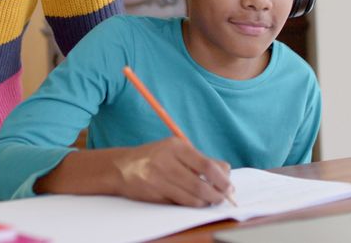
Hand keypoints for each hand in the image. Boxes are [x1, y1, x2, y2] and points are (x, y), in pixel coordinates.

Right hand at [114, 137, 233, 206]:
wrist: (121, 167)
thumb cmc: (155, 157)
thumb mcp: (176, 150)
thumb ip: (200, 159)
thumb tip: (226, 172)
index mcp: (176, 146)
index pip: (207, 166)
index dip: (222, 180)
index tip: (229, 186)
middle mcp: (166, 162)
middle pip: (201, 186)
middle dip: (217, 195)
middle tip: (223, 198)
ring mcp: (158, 180)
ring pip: (192, 198)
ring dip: (205, 202)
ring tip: (209, 200)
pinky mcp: (154, 194)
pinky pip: (180, 203)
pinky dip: (190, 204)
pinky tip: (193, 200)